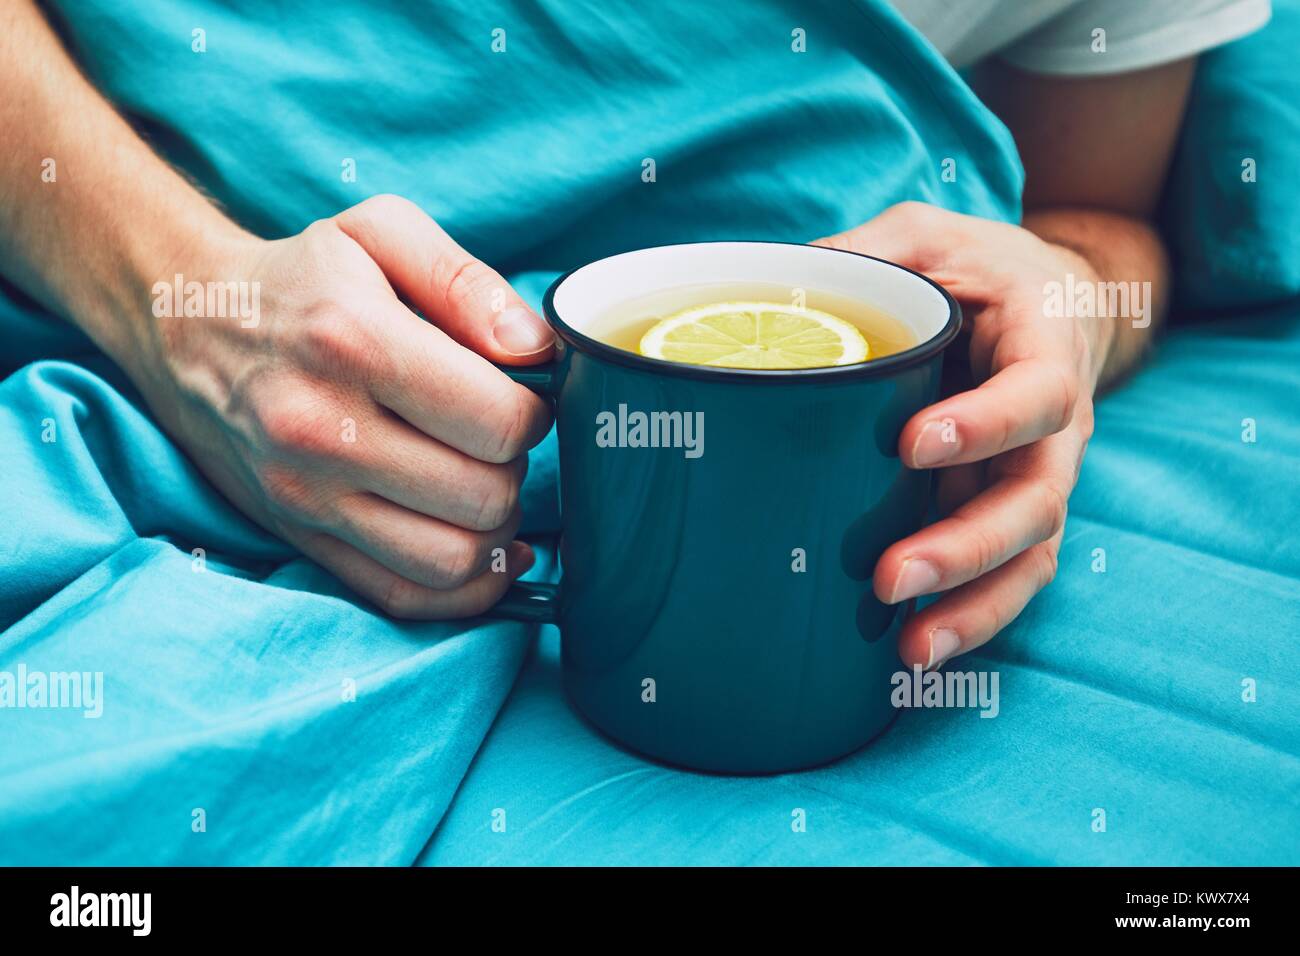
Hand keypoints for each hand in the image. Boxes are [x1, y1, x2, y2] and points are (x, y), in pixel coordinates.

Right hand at [130, 194, 555, 617]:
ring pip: (452, 559)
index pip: (496, 421)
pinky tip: (481, 546)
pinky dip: (464, 588)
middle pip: (483, 495)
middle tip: (496, 439)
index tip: (520, 397)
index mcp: (353, 341)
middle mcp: (321, 428)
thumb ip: (467, 282)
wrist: (185, 326)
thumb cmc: (302, 278)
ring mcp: (305, 494)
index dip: (533, 413)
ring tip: (482, 483)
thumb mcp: (381, 234)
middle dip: (514, 468)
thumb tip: (537, 350)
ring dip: (494, 530)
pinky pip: (405, 596)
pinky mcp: (299, 536)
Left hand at [817, 202, 1113, 669]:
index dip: (985, 425)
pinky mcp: (1006, 511)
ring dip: (972, 607)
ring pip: (1027, 556)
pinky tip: (915, 652)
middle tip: (890, 576)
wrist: (1051, 302)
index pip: (1035, 395)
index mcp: (1046, 348)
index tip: (913, 444)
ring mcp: (1035, 478)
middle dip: (964, 546)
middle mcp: (1056, 429)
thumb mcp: (931, 236)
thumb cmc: (985, 268)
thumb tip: (771, 285)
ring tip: (909, 649)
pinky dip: (970, 618)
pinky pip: (1006, 576)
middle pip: (1034, 501)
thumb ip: (870, 252)